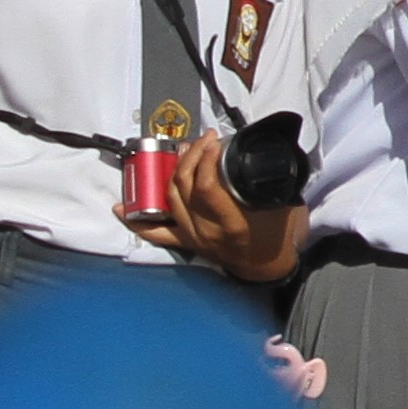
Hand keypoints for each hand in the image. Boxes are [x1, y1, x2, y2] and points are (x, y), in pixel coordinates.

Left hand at [131, 138, 309, 283]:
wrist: (269, 268)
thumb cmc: (279, 236)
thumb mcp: (285, 205)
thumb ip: (273, 182)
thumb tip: (262, 151)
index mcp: (231, 222)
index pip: (207, 186)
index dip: (206, 159)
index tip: (214, 141)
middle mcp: (207, 231)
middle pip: (185, 187)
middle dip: (190, 157)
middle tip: (202, 140)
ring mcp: (193, 236)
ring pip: (170, 200)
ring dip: (172, 172)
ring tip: (182, 152)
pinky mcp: (186, 242)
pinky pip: (156, 232)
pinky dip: (137, 221)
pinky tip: (122, 208)